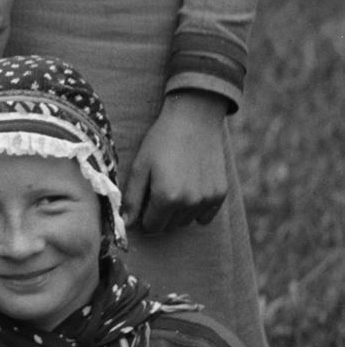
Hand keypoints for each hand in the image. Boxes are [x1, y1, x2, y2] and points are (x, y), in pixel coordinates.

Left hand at [128, 90, 231, 233]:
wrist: (194, 120)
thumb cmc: (161, 142)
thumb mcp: (140, 167)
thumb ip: (132, 198)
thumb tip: (126, 224)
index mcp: (167, 197)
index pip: (152, 226)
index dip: (144, 215)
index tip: (144, 199)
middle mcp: (190, 203)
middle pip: (169, 225)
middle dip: (160, 213)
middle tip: (158, 187)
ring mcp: (208, 199)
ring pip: (187, 220)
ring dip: (178, 210)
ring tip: (174, 183)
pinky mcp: (221, 194)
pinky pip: (205, 216)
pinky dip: (196, 208)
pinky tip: (191, 188)